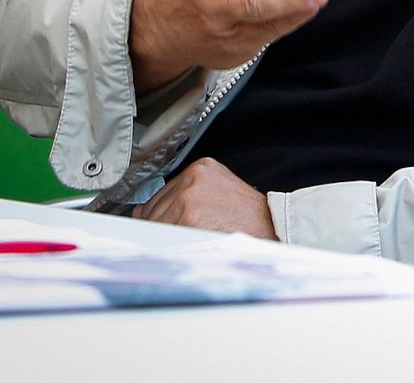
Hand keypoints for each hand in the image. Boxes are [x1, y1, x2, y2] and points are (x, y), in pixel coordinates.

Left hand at [133, 157, 275, 238]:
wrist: (272, 228)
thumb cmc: (246, 217)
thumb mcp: (215, 193)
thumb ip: (183, 195)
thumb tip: (140, 212)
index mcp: (200, 168)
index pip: (158, 194)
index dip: (159, 216)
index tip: (165, 226)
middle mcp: (192, 178)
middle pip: (152, 209)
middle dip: (161, 228)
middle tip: (185, 238)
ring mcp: (188, 197)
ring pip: (155, 225)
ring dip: (165, 239)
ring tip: (192, 241)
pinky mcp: (188, 218)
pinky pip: (162, 236)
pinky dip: (168, 246)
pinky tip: (188, 246)